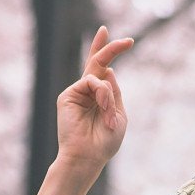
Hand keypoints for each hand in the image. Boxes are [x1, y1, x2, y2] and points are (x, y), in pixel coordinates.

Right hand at [56, 26, 133, 173]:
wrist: (88, 157)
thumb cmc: (104, 142)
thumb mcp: (119, 115)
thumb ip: (114, 93)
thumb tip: (109, 70)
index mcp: (100, 97)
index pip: (103, 70)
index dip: (109, 52)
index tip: (127, 41)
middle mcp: (87, 92)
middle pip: (96, 62)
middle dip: (108, 48)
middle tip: (121, 37)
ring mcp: (76, 93)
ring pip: (98, 76)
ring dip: (108, 95)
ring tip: (108, 114)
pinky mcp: (67, 95)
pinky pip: (91, 82)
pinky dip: (101, 94)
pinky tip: (102, 108)